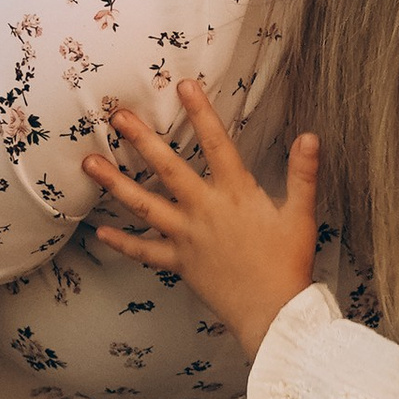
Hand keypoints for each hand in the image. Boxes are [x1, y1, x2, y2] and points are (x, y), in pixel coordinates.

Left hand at [86, 83, 319, 353]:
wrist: (273, 313)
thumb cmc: (289, 264)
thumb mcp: (301, 215)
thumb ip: (303, 173)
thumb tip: (310, 136)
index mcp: (237, 194)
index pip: (218, 144)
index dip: (201, 113)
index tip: (184, 85)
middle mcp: (205, 211)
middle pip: (168, 169)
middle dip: (142, 139)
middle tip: (116, 115)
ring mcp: (188, 237)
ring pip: (145, 206)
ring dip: (115, 184)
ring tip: (88, 164)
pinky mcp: (180, 263)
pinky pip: (145, 252)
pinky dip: (123, 243)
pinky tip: (100, 231)